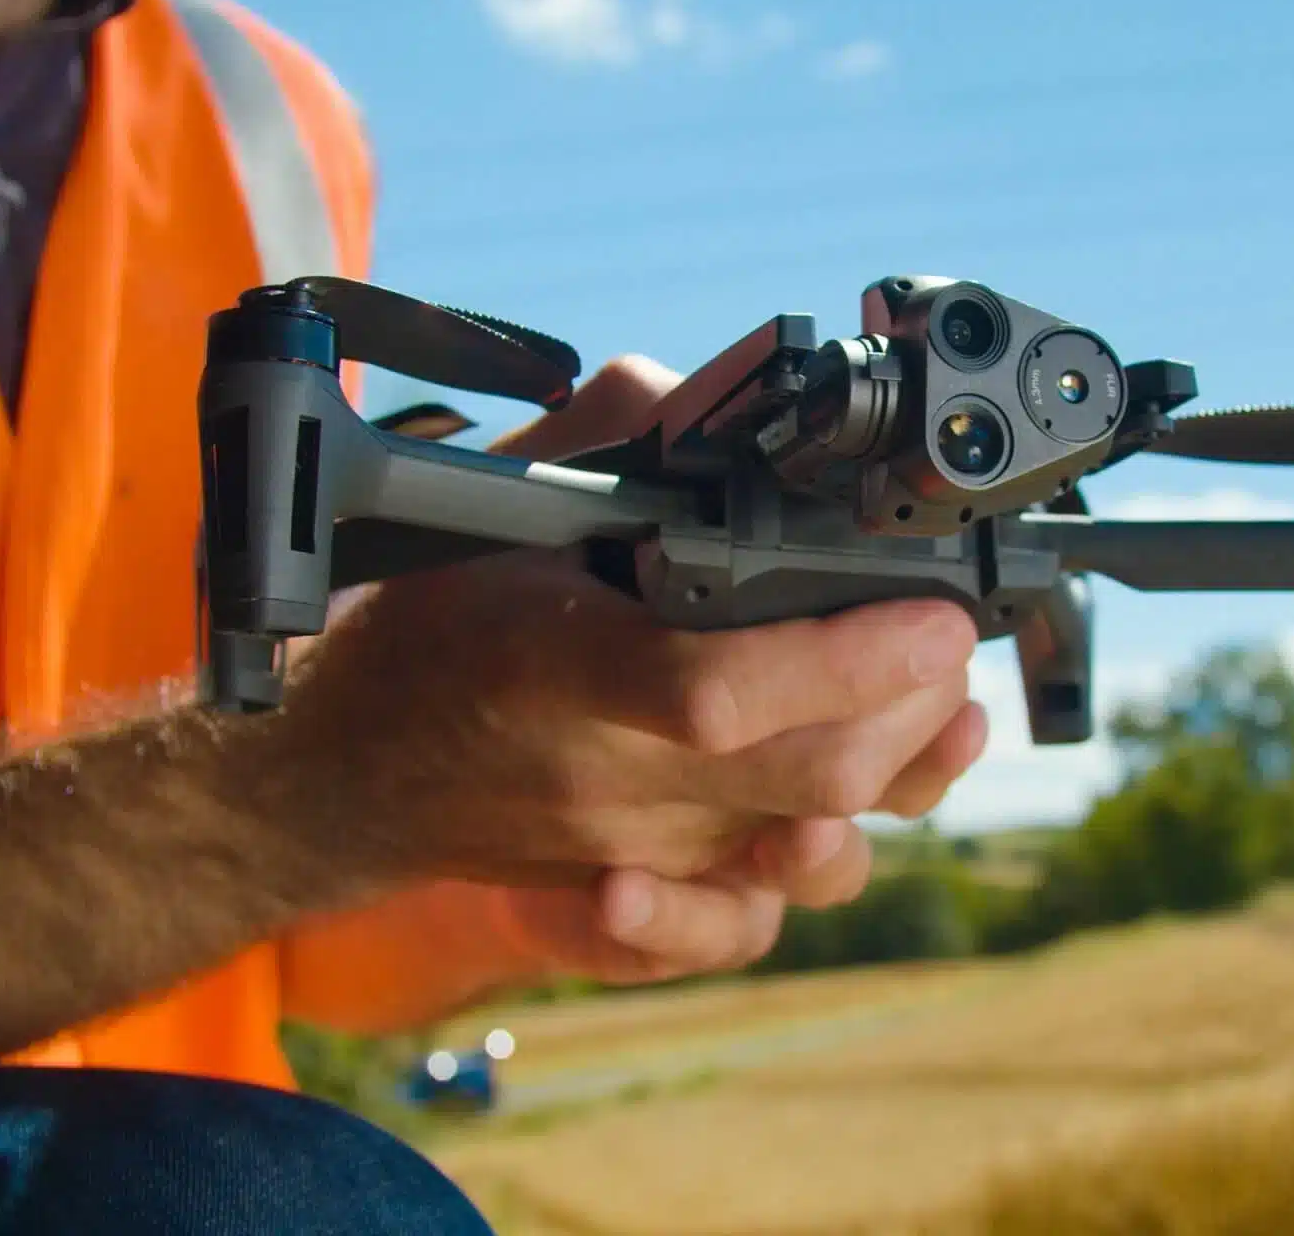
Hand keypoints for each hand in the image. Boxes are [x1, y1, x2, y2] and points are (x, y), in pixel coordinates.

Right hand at [247, 356, 989, 984]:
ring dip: (905, 774)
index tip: (932, 610)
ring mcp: (636, 850)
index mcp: (560, 669)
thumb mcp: (502, 497)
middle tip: (950, 629)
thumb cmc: (431, 620)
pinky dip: (845, 846)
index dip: (844, 659)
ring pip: (814, 848)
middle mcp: (606, 779)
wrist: (344, 770)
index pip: (717, 690)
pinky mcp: (653, 891)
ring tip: (937, 695)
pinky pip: (771, 906)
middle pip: (808, 776)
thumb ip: (614, 429)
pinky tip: (892, 782)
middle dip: (915, 703)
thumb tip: (716, 388)